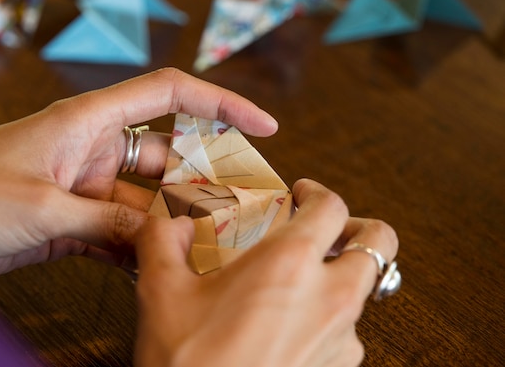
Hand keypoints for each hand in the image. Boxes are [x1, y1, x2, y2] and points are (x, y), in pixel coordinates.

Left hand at [0, 68, 277, 285]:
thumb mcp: (43, 209)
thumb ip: (107, 222)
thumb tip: (161, 235)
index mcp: (88, 122)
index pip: (170, 95)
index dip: (221, 102)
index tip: (264, 123)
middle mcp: (94, 149)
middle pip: (169, 157)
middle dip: (205, 181)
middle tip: (242, 212)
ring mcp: (86, 187)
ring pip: (147, 201)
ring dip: (173, 224)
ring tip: (209, 248)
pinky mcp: (73, 222)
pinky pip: (122, 233)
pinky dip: (142, 249)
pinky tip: (162, 268)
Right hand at [134, 178, 398, 366]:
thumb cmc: (189, 364)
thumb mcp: (161, 291)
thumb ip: (163, 239)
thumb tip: (172, 221)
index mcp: (289, 263)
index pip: (331, 206)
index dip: (318, 192)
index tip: (302, 194)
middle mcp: (328, 297)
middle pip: (380, 242)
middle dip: (361, 228)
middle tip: (331, 229)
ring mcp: (341, 338)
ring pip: (364, 290)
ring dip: (341, 277)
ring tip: (301, 284)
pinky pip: (347, 332)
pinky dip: (329, 318)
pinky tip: (291, 327)